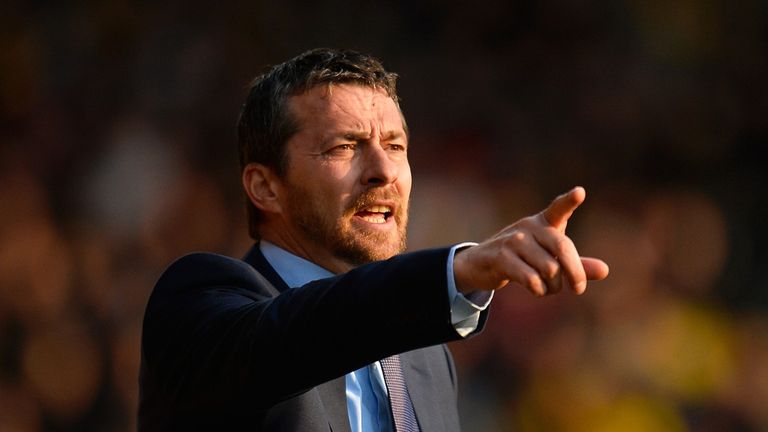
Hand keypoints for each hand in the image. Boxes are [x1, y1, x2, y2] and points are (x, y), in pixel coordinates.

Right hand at [453, 187, 608, 295]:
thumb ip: (576, 264)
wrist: (482, 263)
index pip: (558, 208)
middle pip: (563, 248)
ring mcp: (514, 241)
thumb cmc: (524, 258)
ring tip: (547, 288)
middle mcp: (529, 227)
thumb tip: (605, 270)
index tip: (580, 192)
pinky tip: (536, 290)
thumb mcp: (551, 258)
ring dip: (553, 287)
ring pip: (549, 269)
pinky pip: (531, 279)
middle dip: (576, 272)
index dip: (569, 200)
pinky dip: (539, 290)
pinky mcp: (502, 257)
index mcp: (544, 222)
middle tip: (578, 289)